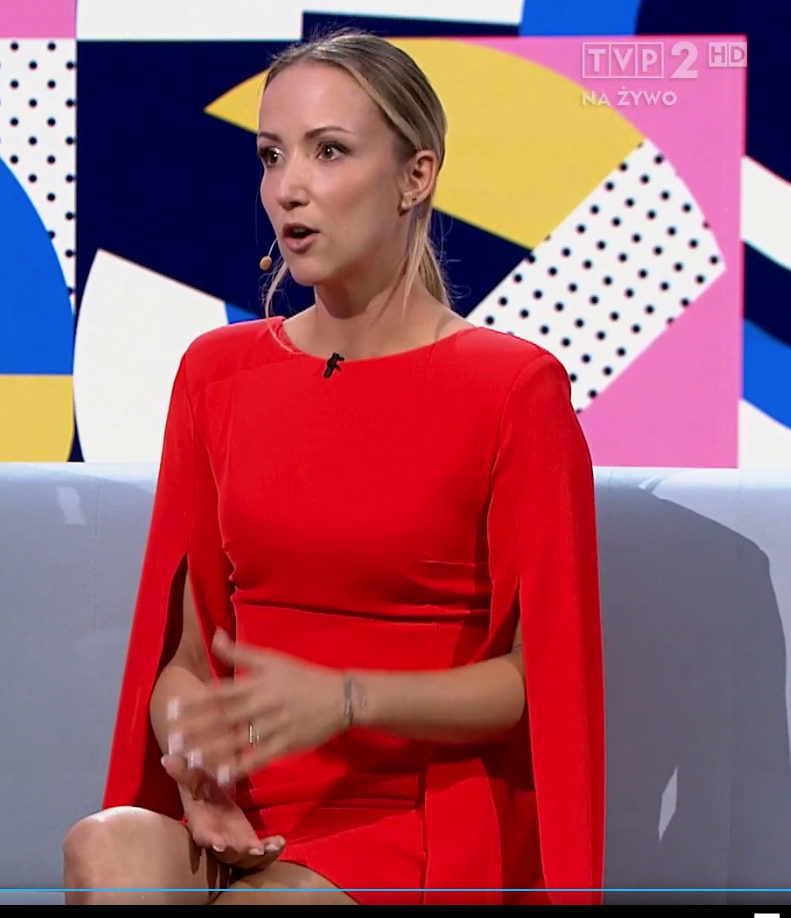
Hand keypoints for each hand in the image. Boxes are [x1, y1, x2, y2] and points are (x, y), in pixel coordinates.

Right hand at [161, 753, 284, 870]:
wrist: (210, 793)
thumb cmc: (198, 785)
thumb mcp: (192, 776)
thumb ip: (182, 770)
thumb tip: (167, 758)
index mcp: (201, 824)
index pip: (203, 836)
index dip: (211, 840)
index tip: (219, 844)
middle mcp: (217, 839)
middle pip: (227, 853)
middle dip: (239, 852)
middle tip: (253, 850)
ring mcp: (233, 844)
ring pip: (245, 858)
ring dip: (259, 856)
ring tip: (272, 846)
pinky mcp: (248, 842)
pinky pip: (259, 852)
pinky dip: (269, 849)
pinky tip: (280, 840)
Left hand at [166, 629, 350, 785]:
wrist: (340, 696)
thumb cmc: (302, 676)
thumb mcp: (272, 659)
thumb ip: (240, 652)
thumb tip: (214, 634)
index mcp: (258, 684)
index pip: (220, 693)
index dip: (195, 702)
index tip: (171, 709)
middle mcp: (263, 705)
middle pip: (224, 719)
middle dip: (196, 729)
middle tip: (171, 738)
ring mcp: (274, 727)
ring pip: (237, 741)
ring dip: (211, 750)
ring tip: (187, 759)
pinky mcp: (286, 745)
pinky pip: (259, 758)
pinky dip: (240, 767)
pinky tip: (221, 775)